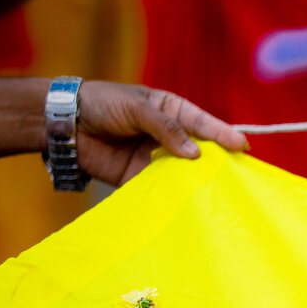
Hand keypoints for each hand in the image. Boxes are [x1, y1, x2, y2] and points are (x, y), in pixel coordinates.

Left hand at [76, 82, 248, 184]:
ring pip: (184, 173)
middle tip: (239, 175)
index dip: (224, 135)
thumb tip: (195, 154)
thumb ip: (166, 128)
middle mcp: (169, 137)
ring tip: (219, 193)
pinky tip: (188, 204)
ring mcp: (156, 159)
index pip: (203, 124)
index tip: (242, 146)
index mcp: (172, 112)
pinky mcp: (140, 179)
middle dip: (217, 163)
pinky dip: (174, 196)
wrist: (64, 123)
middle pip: (200, 151)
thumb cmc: (101, 103)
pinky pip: (162, 189)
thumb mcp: (137, 107)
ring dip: (197, 182)